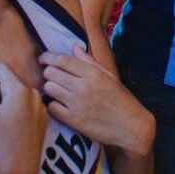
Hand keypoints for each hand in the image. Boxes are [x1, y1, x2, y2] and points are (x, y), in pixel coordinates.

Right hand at [0, 64, 46, 173]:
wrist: (19, 166)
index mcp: (19, 90)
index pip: (1, 68)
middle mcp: (34, 93)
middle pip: (12, 78)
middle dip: (0, 86)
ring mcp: (41, 104)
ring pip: (22, 90)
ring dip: (10, 96)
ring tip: (3, 116)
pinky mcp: (44, 114)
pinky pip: (30, 101)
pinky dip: (21, 105)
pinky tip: (14, 122)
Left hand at [40, 44, 154, 154]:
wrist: (131, 126)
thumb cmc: (121, 99)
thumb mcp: (108, 76)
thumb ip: (89, 61)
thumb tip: (74, 47)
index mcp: (93, 73)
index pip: (62, 60)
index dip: (48, 57)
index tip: (43, 58)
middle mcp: (84, 86)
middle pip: (51, 73)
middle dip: (48, 72)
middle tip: (52, 76)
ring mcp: (77, 104)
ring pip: (49, 89)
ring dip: (50, 88)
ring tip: (57, 90)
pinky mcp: (74, 120)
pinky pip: (51, 107)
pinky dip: (53, 105)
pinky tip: (60, 104)